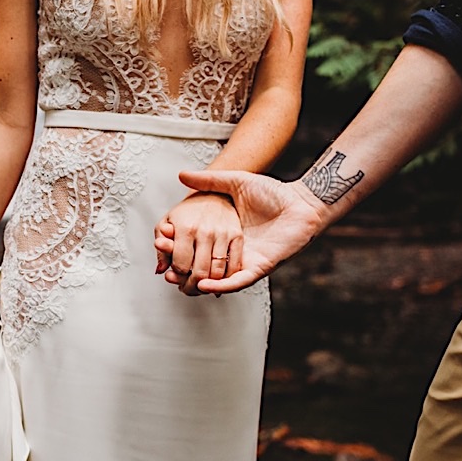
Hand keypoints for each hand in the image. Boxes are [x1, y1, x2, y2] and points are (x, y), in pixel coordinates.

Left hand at [154, 192, 242, 295]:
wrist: (213, 193)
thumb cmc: (189, 209)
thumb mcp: (168, 221)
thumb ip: (162, 246)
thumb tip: (160, 269)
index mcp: (186, 227)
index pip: (181, 264)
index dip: (177, 276)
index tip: (176, 276)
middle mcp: (206, 231)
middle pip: (200, 272)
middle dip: (192, 286)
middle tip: (188, 288)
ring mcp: (223, 234)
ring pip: (218, 273)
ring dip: (209, 286)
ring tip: (201, 285)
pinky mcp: (237, 236)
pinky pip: (234, 265)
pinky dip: (227, 278)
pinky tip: (218, 279)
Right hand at [158, 170, 327, 293]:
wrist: (302, 202)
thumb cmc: (274, 193)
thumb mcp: (235, 182)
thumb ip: (210, 181)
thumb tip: (182, 174)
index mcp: (225, 234)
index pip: (196, 245)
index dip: (177, 245)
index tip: (159, 241)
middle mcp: (234, 251)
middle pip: (202, 265)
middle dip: (180, 268)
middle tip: (162, 268)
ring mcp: (246, 260)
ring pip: (218, 278)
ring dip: (196, 281)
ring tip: (176, 280)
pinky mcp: (260, 266)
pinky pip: (239, 280)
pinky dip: (223, 285)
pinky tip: (207, 286)